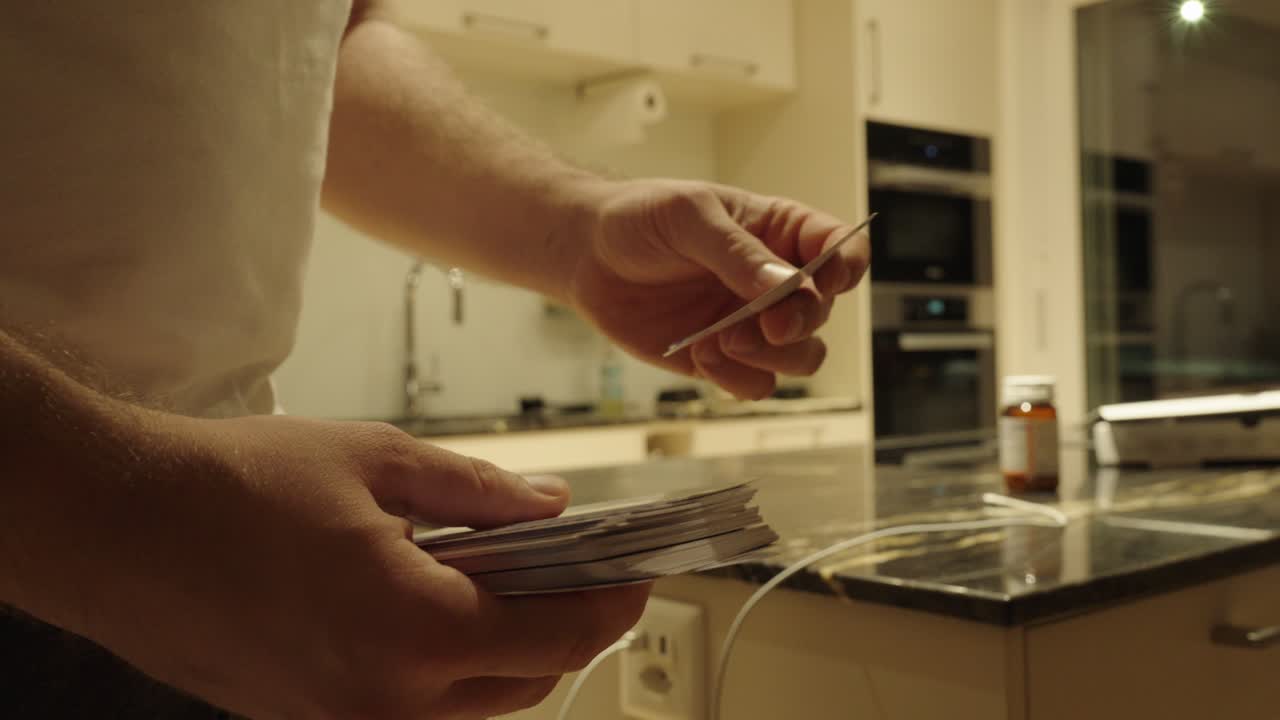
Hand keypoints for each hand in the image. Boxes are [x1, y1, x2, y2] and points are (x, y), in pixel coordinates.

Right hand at [72, 414, 648, 718]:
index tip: (639, 577)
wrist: (115, 527)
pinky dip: (449, 667)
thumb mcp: (375, 461)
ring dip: (511, 654)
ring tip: (515, 584)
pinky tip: (443, 606)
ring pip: (472, 707)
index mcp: (412, 628)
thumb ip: (479, 492)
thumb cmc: (229, 486)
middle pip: (526, 684)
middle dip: (570, 631)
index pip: (557, 637)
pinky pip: (413, 709)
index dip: (612, 606)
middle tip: (585, 574)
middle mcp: (385, 698)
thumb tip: (549, 508)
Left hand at [565, 179, 869, 399]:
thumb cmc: (642, 218)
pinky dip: (736, 379)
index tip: (824, 282)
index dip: (845, 268)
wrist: (588, 256)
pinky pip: (757, 386)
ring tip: (720, 341)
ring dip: (771, 358)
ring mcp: (753, 324)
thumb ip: (736, 252)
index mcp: (781, 232)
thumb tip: (783, 285)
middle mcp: (777, 282)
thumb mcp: (689, 216)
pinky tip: (700, 354)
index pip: (840, 250)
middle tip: (763, 325)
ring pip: (802, 358)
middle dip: (798, 323)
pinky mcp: (724, 359)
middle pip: (823, 313)